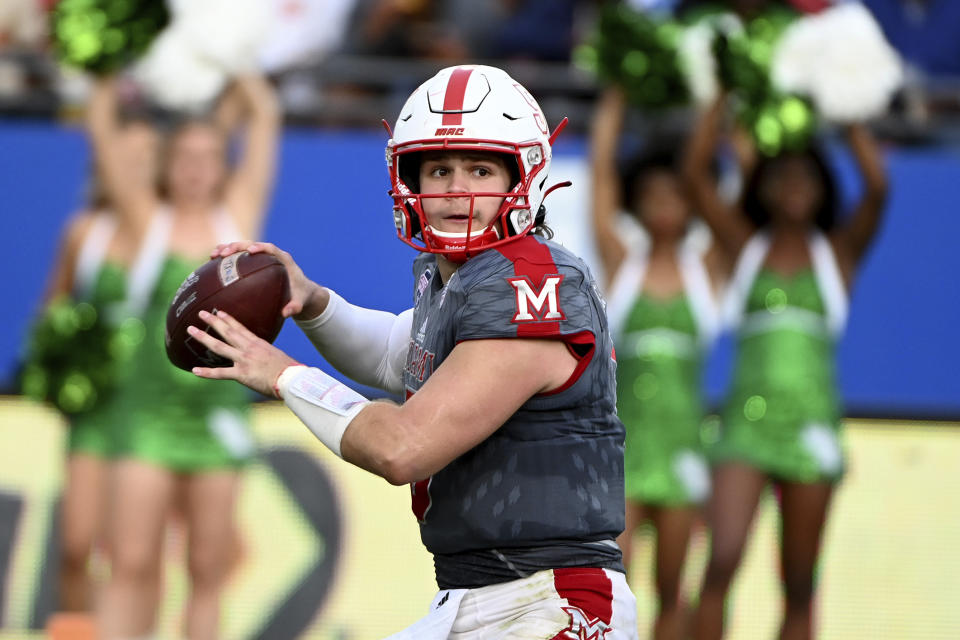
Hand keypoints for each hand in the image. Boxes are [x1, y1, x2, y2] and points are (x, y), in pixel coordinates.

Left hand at [188, 309, 298, 396]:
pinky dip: (207, 373)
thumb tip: (263, 358)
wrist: (291, 379)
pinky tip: (195, 371)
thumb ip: (265, 355)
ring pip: (219, 346)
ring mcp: (244, 360)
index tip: (219, 312)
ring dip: (204, 338)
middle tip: (200, 313)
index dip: (228, 319)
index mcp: (258, 343)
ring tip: (191, 330)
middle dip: (213, 322)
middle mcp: (249, 349)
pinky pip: (220, 373)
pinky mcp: (242, 374)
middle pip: (227, 332)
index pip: (240, 328)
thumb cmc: (288, 370)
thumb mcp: (276, 356)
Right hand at [210, 241, 328, 318]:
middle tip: (224, 253)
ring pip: (242, 248)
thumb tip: (286, 313)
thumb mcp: (300, 303)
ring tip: (213, 255)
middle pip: (252, 244)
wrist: (302, 292)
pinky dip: (227, 259)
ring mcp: (261, 257)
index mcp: (283, 260)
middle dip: (237, 246)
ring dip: (228, 248)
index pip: (271, 249)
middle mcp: (271, 255)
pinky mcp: (254, 263)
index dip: (260, 247)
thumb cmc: (301, 296)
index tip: (250, 251)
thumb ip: (294, 307)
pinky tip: (212, 264)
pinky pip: (239, 258)